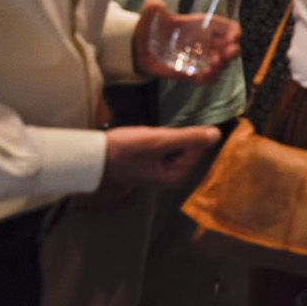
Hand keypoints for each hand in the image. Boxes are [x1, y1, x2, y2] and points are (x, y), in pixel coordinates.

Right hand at [102, 125, 221, 188]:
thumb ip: (189, 138)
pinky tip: (142, 138)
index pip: (197, 150)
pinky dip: (155, 141)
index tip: (177, 127)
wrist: (91, 158)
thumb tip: (216, 135)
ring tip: (147, 136)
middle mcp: (167, 178)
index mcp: (174, 176)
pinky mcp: (144, 166)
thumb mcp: (159, 140)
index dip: (191, 134)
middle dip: (174, 136)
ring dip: (164, 138)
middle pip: (185, 150)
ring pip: (171, 148)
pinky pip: (159, 150)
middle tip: (155, 134)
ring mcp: (155, 173)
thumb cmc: (124, 150)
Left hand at [133, 0, 240, 80]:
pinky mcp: (195, 73)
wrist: (143, 49)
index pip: (229, 28)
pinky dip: (209, 78)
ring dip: (221, 66)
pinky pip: (208, 79)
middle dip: (232, 52)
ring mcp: (203, 59)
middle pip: (231, 48)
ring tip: (212, 66)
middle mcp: (208, 43)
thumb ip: (153, 10)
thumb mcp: (152, 18)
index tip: (232, 39)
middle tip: (225, 55)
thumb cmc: (153, 29)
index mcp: (205, 26)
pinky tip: (202, 75)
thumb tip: (154, 4)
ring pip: (222, 64)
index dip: (234, 32)